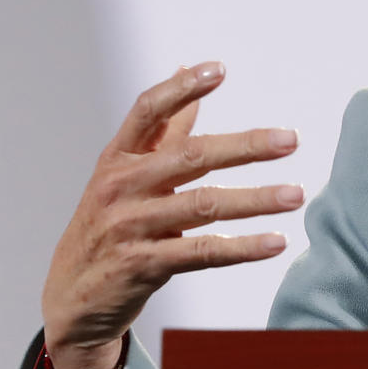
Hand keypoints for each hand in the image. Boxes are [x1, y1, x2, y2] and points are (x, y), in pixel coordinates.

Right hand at [40, 62, 301, 368]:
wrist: (71, 301)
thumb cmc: (110, 226)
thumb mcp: (126, 175)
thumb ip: (163, 129)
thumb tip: (185, 68)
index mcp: (118, 158)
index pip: (147, 112)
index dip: (180, 89)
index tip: (218, 69)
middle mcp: (120, 187)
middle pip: (191, 157)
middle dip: (245, 148)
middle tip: (290, 141)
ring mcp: (128, 226)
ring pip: (203, 205)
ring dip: (256, 200)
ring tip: (296, 195)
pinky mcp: (141, 265)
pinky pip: (201, 252)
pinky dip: (242, 248)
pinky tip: (275, 243)